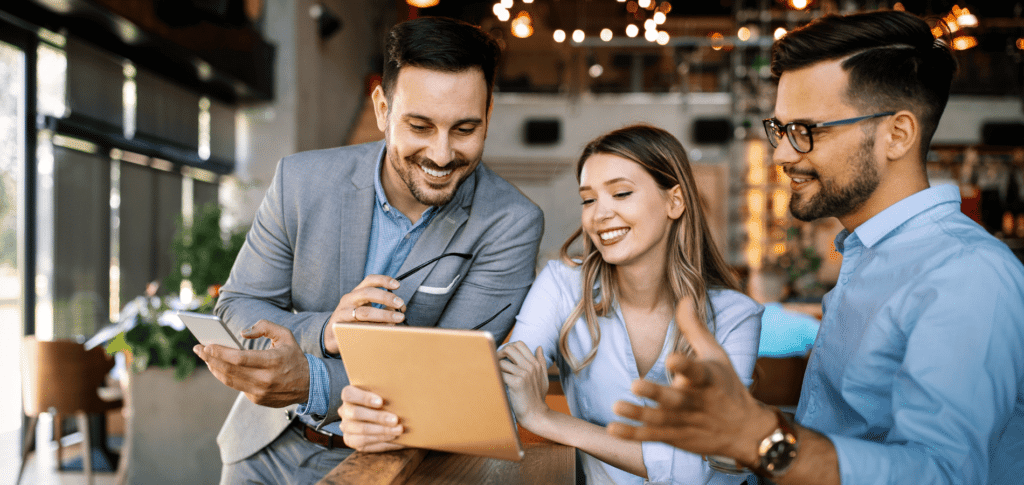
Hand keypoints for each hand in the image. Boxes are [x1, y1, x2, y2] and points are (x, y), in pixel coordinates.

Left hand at [194, 319, 310, 407]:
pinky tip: (218, 367)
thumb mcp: (285, 336)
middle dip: (210, 358)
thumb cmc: (294, 357)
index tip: (206, 345)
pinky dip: (225, 376)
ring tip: (205, 357)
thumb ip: (265, 326)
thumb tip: (242, 332)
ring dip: (214, 368)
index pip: (239, 358)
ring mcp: (260, 392)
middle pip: (229, 370)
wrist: (309, 385)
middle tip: (198, 349)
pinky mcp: (257, 399)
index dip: (220, 352)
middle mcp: (265, 379)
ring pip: (229, 380)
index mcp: (273, 362)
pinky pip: (236, 386)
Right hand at [325, 275, 406, 354]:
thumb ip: (383, 308)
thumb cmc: (352, 320)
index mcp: (357, 293)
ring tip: (397, 319)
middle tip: (400, 304)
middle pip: (367, 293)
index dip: (384, 280)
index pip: (370, 281)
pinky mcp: (341, 327)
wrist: (330, 335)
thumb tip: (399, 309)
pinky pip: (360, 328)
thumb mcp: (367, 310)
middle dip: (386, 297)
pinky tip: (384, 331)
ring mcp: (343, 313)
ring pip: (364, 312)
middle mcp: (349, 299)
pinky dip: (374, 329)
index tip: (397, 285)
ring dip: (383, 315)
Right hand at [338, 385, 404, 451]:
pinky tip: (394, 438)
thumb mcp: (383, 394)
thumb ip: (386, 392)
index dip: (363, 398)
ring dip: (382, 431)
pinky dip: (382, 441)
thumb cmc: (384, 401)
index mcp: (349, 395)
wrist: (382, 418)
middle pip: (355, 413)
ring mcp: (346, 427)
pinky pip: (365, 443)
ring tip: (398, 430)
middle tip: (395, 420)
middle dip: (377, 417)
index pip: (349, 394)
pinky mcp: (352, 441)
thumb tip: (401, 392)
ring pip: (361, 430)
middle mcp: (345, 411)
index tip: (381, 402)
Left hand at [497, 341, 549, 428]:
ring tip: (498, 377)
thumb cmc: (537, 398)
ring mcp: (524, 374)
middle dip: (500, 353)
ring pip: (502, 362)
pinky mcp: (517, 382)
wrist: (536, 415)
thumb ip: (541, 362)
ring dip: (497, 369)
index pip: (520, 344)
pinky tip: (499, 384)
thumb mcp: (543, 378)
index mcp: (535, 364)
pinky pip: (500, 373)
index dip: (508, 347)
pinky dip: (497, 377)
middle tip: (497, 363)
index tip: (504, 356)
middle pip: (510, 349)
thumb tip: (540, 347)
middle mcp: (530, 366)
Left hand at [607, 297, 774, 465]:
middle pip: (675, 399)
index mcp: (707, 379)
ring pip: (659, 420)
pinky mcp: (674, 436)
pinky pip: (651, 436)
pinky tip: (613, 428)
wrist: (744, 431)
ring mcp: (684, 421)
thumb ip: (694, 328)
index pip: (696, 372)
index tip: (672, 359)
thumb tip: (684, 297)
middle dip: (657, 394)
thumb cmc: (727, 386)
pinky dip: (632, 435)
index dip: (685, 366)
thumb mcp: (716, 354)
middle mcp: (695, 401)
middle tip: (635, 384)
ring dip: (638, 414)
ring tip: (616, 406)